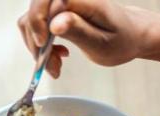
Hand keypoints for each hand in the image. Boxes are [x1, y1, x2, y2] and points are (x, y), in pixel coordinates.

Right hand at [18, 0, 151, 77]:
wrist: (129, 34)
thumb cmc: (121, 39)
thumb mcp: (102, 42)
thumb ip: (78, 30)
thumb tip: (54, 23)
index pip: (46, 1)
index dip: (38, 22)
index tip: (43, 48)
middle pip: (34, 12)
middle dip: (37, 42)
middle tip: (54, 66)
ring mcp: (59, 2)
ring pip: (30, 20)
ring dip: (38, 47)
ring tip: (57, 64)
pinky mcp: (54, 11)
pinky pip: (35, 25)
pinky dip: (41, 45)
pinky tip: (58, 54)